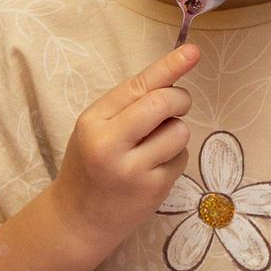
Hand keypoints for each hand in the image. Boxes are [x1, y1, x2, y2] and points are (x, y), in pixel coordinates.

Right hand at [50, 43, 199, 251]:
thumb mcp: (95, 129)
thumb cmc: (90, 165)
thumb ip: (127, 106)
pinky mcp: (153, 189)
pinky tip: (154, 168)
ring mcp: (133, 169)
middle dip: (180, 99)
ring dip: (176, 132)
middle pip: (163, 103)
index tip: (192, 51)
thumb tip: (171, 79)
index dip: (169, 66)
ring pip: (179, 131)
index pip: (138, 86)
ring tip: (157, 145)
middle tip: (179, 105)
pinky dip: (175, 158)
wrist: (78, 218)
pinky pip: (181, 158)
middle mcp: (110, 144)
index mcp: (93, 121)